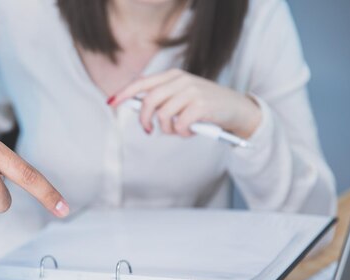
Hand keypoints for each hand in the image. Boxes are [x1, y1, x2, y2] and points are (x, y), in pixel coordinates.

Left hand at [108, 69, 261, 138]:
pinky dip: (183, 133)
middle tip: (147, 130)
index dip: (125, 93)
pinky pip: (179, 125)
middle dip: (144, 119)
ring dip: (168, 130)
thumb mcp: (183, 97)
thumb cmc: (206, 106)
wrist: (237, 110)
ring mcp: (192, 92)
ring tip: (179, 130)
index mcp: (173, 76)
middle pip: (149, 101)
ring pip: (163, 116)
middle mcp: (181, 81)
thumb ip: (163, 99)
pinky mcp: (201, 106)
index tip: (111, 103)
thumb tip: (137, 108)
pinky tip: (192, 131)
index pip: (142, 83)